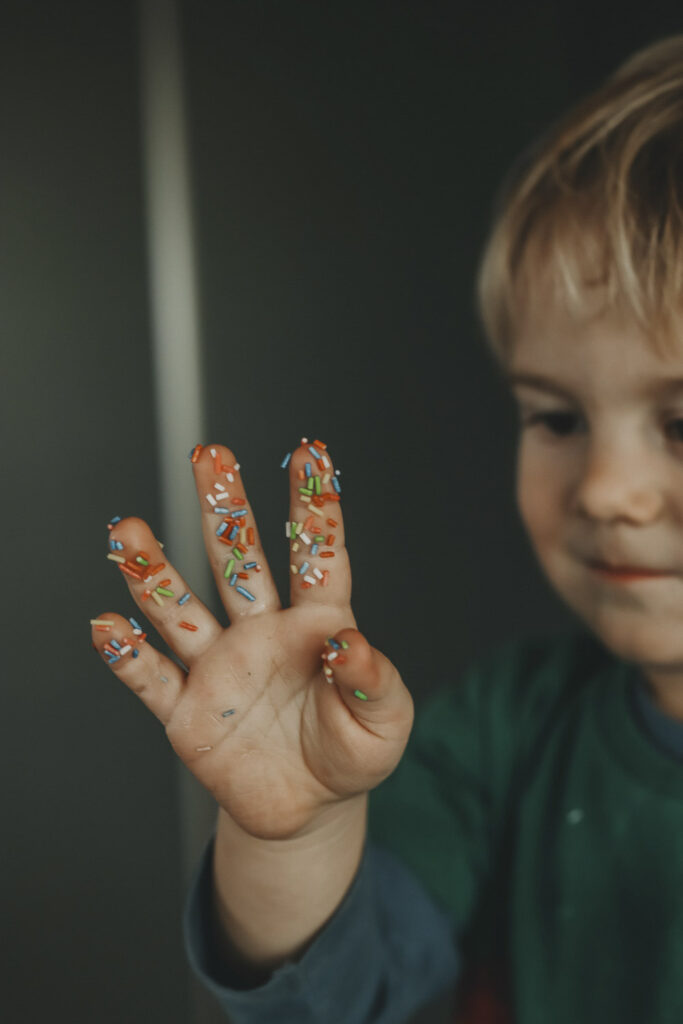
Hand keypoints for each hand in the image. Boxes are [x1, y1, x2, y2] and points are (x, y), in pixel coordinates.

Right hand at [92, 439, 413, 840]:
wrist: (309, 807)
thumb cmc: (352, 750)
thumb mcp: (384, 723)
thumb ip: (373, 682)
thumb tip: (351, 642)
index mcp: (316, 627)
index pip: (316, 559)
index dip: (314, 509)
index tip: (311, 455)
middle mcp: (262, 633)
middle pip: (239, 562)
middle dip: (223, 510)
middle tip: (209, 457)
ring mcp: (221, 669)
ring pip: (183, 611)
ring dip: (156, 574)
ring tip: (129, 533)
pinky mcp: (189, 712)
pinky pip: (152, 679)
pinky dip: (128, 656)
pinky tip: (109, 626)